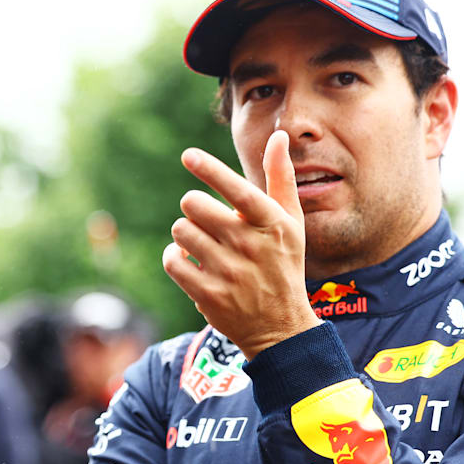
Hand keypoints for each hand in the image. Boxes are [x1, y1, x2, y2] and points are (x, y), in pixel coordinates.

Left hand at [162, 132, 320, 358]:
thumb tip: (278, 136)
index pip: (237, 189)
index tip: (188, 156)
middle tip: (204, 219)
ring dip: (185, 234)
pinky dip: (175, 258)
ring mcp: (228, 272)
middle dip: (193, 208)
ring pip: (180, 231)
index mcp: (271, 223)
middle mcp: (250, 245)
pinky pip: (172, 261)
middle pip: (194, 205)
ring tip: (201, 244)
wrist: (280, 326)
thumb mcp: (291, 222)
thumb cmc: (283, 265)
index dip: (210, 169)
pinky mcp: (208, 294)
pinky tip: (189, 261)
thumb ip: (281, 178)